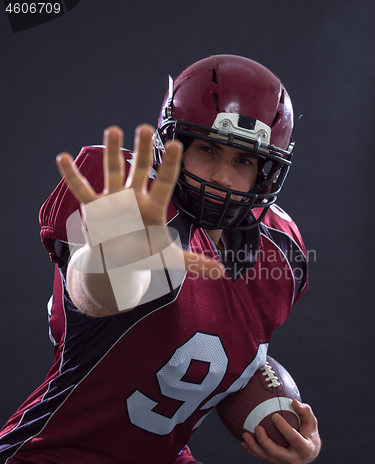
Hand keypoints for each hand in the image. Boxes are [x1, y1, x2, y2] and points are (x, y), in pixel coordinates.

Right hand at [56, 124, 224, 277]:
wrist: (119, 262)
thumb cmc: (144, 255)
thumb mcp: (170, 259)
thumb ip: (195, 262)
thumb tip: (223, 271)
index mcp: (154, 207)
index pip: (165, 182)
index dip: (170, 165)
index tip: (176, 144)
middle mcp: (134, 198)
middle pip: (140, 170)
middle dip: (142, 150)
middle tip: (145, 128)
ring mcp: (113, 201)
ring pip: (113, 172)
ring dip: (111, 152)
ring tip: (112, 129)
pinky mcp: (95, 208)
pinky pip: (82, 189)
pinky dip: (72, 175)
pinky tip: (63, 158)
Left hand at [241, 400, 320, 463]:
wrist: (310, 452)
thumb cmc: (309, 431)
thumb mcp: (311, 421)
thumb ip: (305, 411)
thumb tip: (294, 402)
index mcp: (305, 448)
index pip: (293, 438)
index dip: (284, 428)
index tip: (274, 416)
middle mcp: (294, 459)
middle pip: (276, 452)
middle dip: (265, 441)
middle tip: (257, 428)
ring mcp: (284, 463)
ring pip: (267, 457)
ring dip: (254, 447)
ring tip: (244, 435)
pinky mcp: (276, 463)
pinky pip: (262, 457)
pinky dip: (252, 450)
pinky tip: (243, 442)